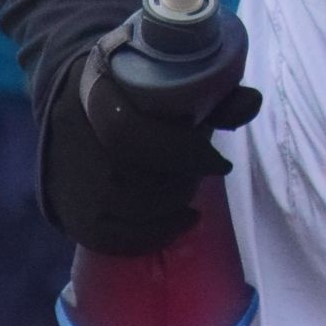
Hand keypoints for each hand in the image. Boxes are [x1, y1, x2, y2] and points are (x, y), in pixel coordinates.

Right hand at [40, 37, 264, 255]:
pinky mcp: (74, 213)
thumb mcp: (169, 85)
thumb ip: (212, 97)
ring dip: (171, 207)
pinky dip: (155, 235)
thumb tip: (253, 101)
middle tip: (201, 172)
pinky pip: (115, 239)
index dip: (187, 154)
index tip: (221, 163)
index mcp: (101, 100)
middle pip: (141, 181)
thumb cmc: (131, 96)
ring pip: (131, 211)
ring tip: (189, 193)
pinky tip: (182, 221)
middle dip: (183, 181)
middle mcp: (81, 145)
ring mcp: (75, 184)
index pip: (141, 138)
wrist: (72, 105)